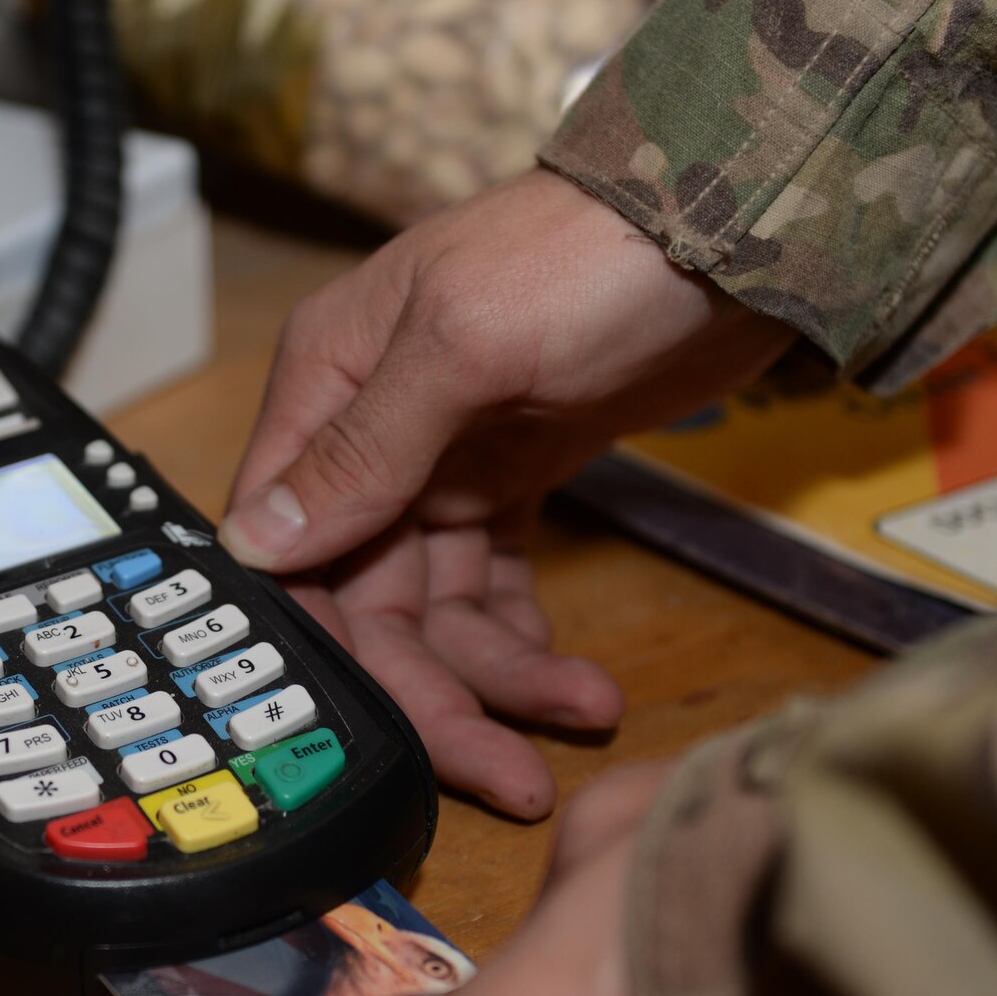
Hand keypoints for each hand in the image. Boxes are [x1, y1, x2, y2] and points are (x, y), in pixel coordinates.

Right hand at [222, 169, 792, 817]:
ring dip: (500, 674)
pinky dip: (523, 636)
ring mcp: (448, 459)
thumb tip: (259, 542)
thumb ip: (365, 447)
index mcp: (330, 385)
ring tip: (584, 712)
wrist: (737, 221)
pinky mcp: (521, 476)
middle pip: (370, 599)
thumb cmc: (588, 261)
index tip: (375, 734)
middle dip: (436, 690)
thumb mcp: (465, 344)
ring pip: (439, 605)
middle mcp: (373, 432)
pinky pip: (495, 583)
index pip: (287, 546)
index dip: (325, 646)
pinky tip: (569, 678)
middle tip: (511, 774)